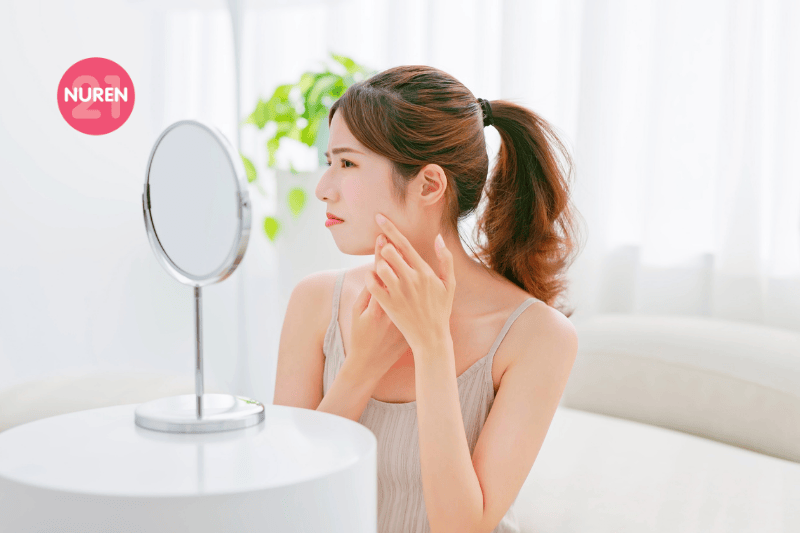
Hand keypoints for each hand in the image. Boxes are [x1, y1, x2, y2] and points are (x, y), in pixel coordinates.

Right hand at [348, 236, 413, 381]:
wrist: (372, 362)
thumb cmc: (360, 335)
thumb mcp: (357, 312)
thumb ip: (367, 290)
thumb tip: (374, 270)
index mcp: (379, 302)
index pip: (381, 271)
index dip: (381, 254)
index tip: (382, 238)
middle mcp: (394, 306)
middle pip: (398, 273)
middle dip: (395, 255)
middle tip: (394, 240)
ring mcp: (404, 313)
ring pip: (409, 284)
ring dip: (406, 268)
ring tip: (404, 254)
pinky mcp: (411, 320)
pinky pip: (416, 300)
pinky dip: (415, 288)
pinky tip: (412, 277)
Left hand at [365, 213, 455, 354]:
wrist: (431, 337)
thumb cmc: (441, 310)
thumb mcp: (449, 284)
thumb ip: (445, 259)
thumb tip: (438, 238)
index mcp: (425, 271)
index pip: (404, 244)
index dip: (390, 228)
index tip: (378, 217)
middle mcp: (411, 279)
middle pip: (389, 252)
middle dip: (383, 245)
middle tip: (379, 244)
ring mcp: (399, 292)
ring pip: (380, 266)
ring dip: (377, 262)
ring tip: (380, 264)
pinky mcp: (388, 304)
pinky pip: (372, 284)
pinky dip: (370, 278)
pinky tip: (373, 278)